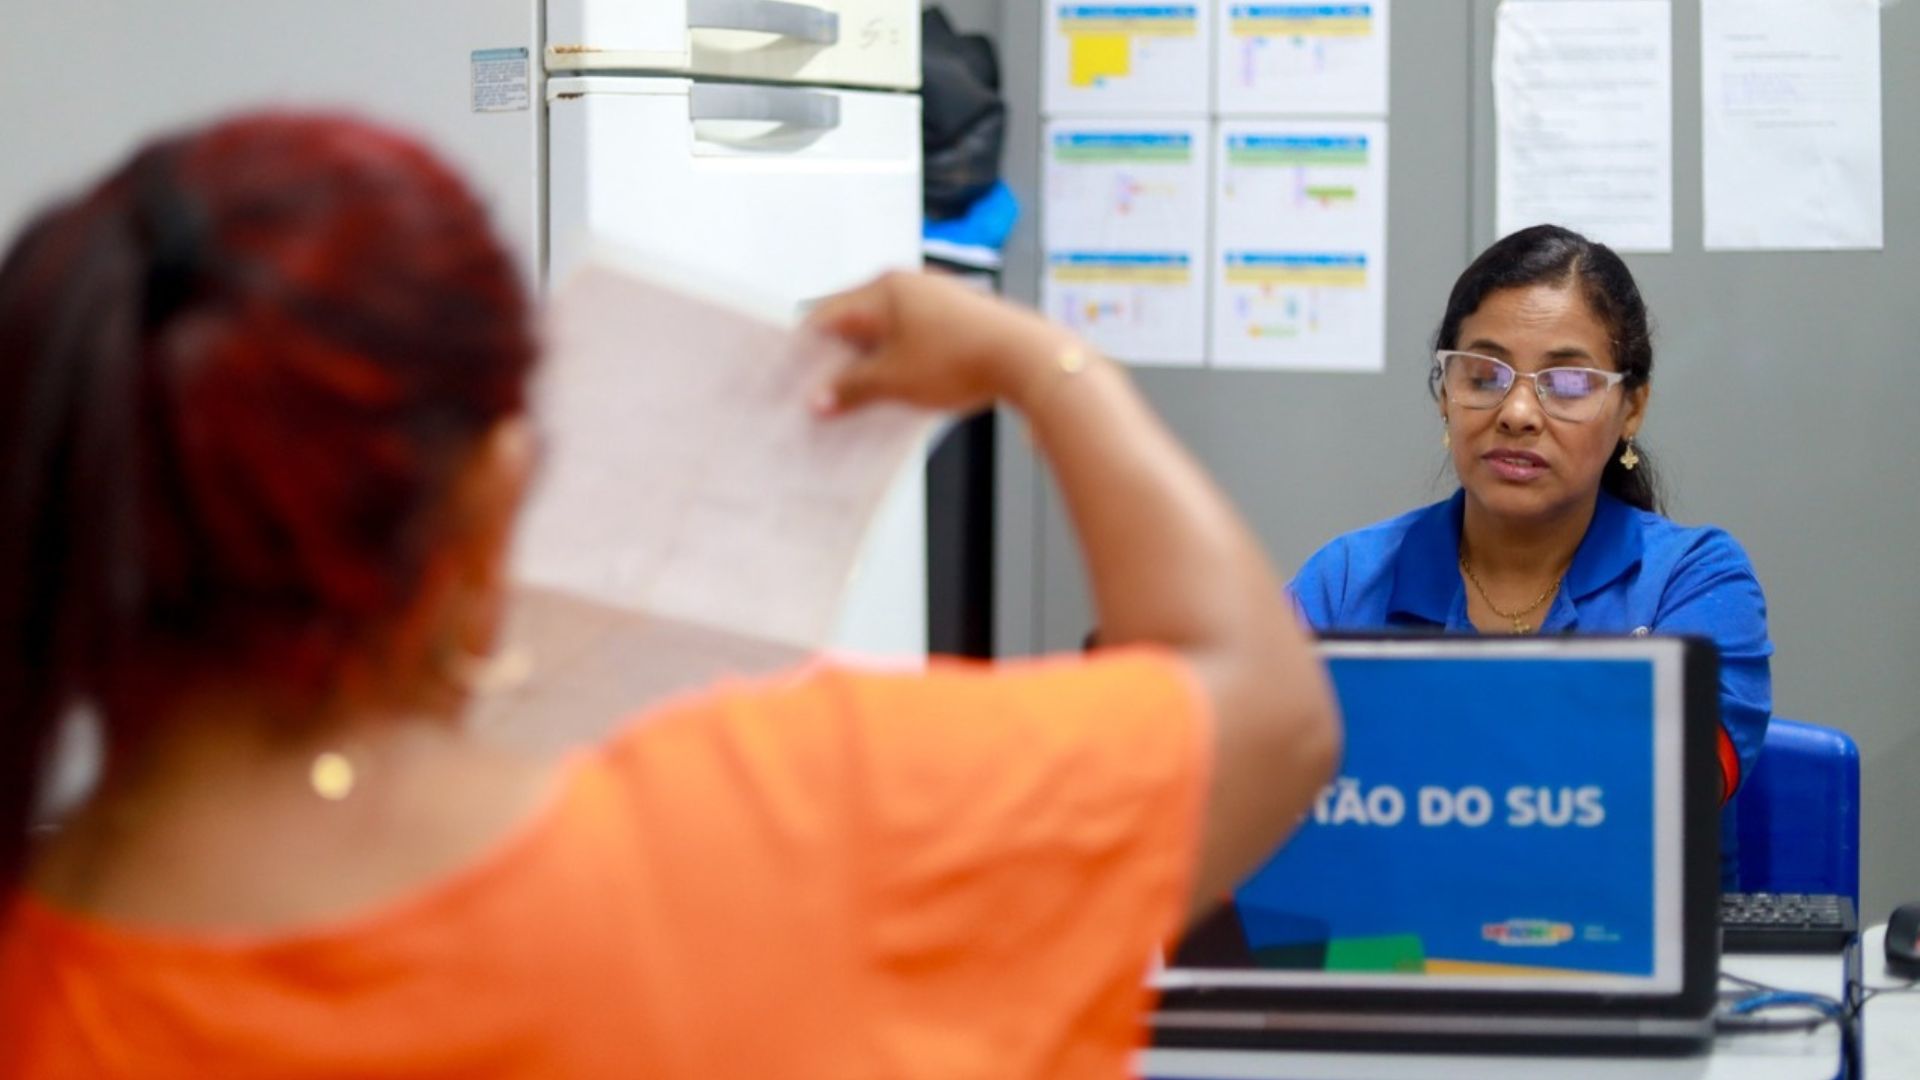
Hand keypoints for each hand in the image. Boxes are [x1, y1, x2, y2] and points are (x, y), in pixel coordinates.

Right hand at [805, 271, 1076, 416]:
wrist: (1027, 359)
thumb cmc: (965, 358)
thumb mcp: (894, 381)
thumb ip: (852, 388)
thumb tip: (822, 397)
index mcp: (884, 289)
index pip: (827, 314)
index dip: (808, 350)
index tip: (798, 378)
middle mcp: (908, 285)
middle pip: (857, 322)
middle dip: (840, 359)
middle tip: (826, 393)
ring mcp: (934, 300)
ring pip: (887, 332)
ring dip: (872, 363)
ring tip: (862, 398)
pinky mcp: (956, 318)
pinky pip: (914, 339)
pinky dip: (900, 361)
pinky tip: (900, 389)